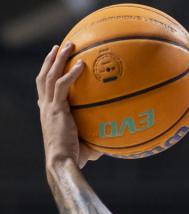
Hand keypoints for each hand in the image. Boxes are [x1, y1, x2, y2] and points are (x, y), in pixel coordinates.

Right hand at [37, 43, 101, 169]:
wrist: (63, 163)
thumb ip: (98, 138)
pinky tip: (81, 65)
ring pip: (49, 75)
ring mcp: (49, 107)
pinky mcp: (56, 109)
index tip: (54, 65)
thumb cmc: (75, 159)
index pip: (44, 90)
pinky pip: (62, 86)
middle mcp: (45, 107)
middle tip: (59, 46)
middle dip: (51, 60)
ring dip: (58, 59)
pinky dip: (70, 74)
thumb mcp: (87, 145)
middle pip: (43, 76)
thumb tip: (115, 140)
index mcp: (48, 113)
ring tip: (68, 45)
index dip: (47, 75)